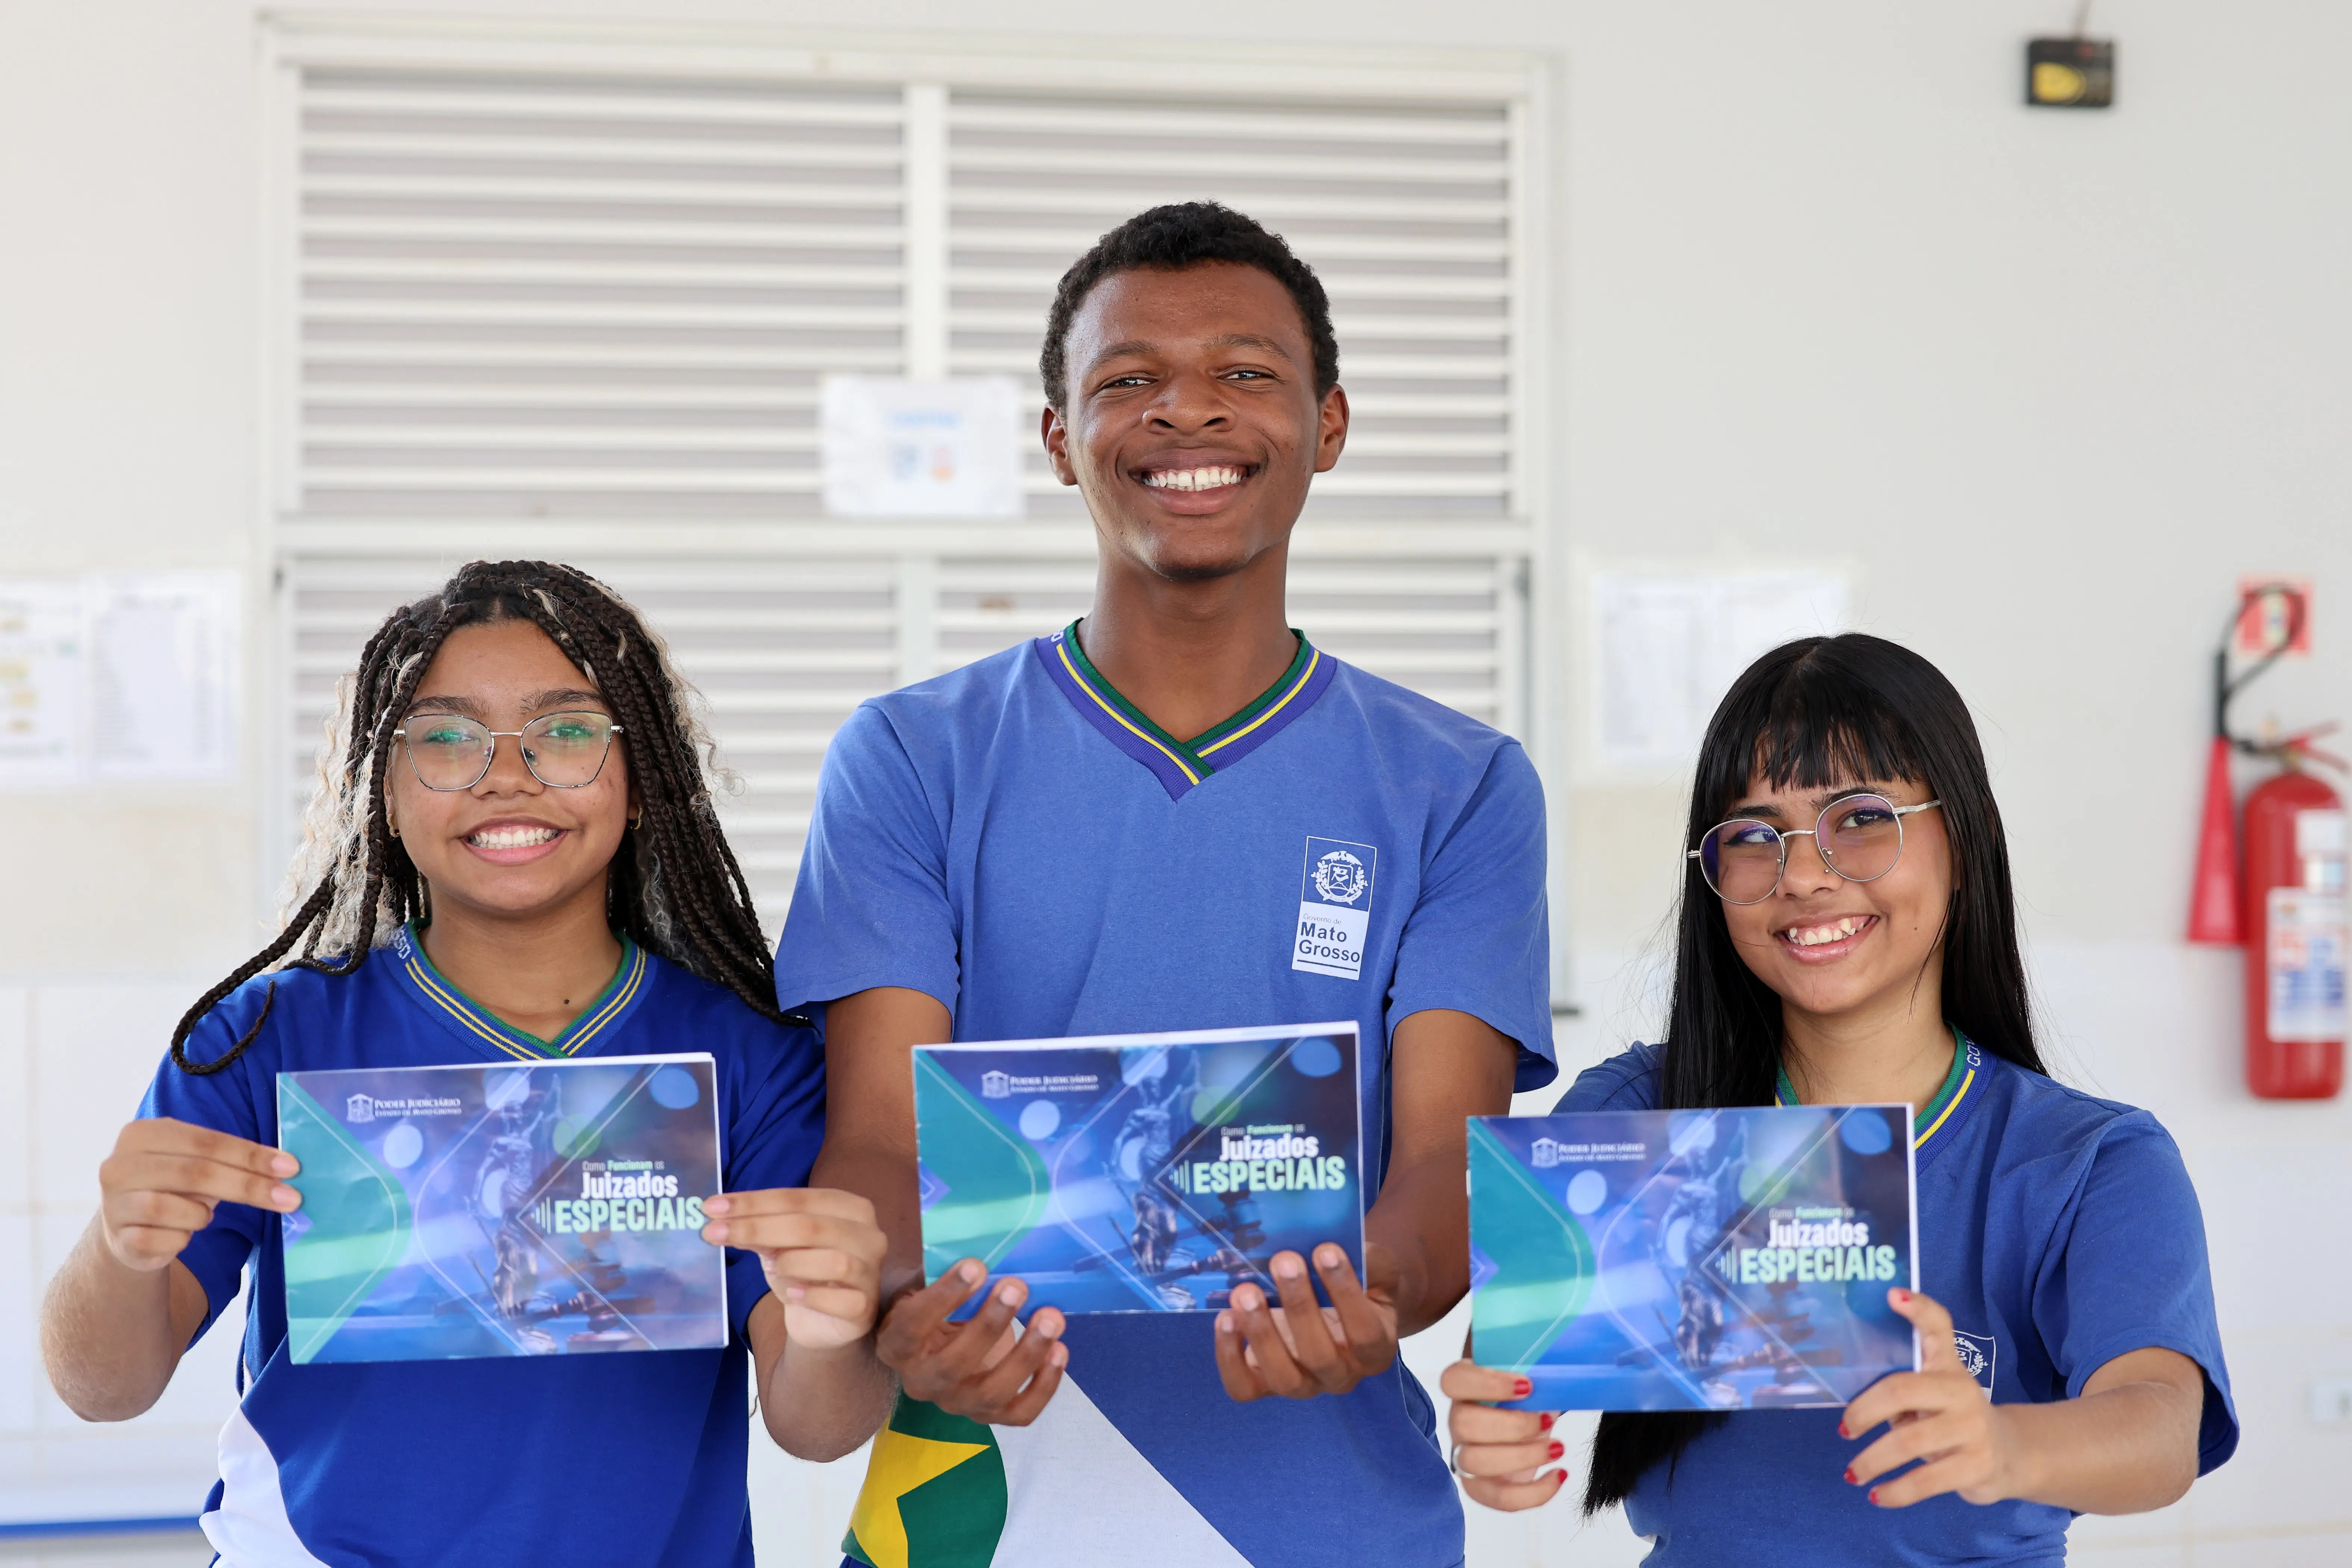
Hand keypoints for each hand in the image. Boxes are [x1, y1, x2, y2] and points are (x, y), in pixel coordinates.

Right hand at [97, 1118, 300, 1272]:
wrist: (128, 1230)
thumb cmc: (172, 1188)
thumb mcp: (195, 1164)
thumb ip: (230, 1160)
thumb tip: (285, 1168)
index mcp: (141, 1134)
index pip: (206, 1141)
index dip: (251, 1155)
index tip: (291, 1167)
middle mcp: (119, 1165)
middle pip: (196, 1173)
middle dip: (249, 1185)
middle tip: (290, 1198)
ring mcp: (113, 1204)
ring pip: (177, 1209)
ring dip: (203, 1215)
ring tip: (203, 1215)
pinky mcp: (118, 1239)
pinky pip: (166, 1240)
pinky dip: (182, 1238)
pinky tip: (179, 1234)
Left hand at [701, 1188, 886, 1351]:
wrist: (823, 1323)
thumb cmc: (804, 1272)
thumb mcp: (778, 1245)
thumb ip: (758, 1230)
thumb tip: (719, 1217)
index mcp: (849, 1207)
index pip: (797, 1198)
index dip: (753, 1202)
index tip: (711, 1208)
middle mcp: (868, 1235)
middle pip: (810, 1226)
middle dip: (756, 1228)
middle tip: (712, 1233)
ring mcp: (871, 1272)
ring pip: (833, 1260)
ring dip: (791, 1263)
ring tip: (772, 1268)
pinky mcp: (865, 1308)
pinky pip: (841, 1300)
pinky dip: (813, 1296)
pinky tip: (794, 1295)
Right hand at [876, 1259, 1065, 1424]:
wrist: (940, 1349)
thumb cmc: (935, 1310)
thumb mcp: (925, 1288)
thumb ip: (943, 1274)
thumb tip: (982, 1253)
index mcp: (897, 1346)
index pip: (913, 1326)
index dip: (943, 1297)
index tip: (976, 1266)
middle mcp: (922, 1383)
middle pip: (952, 1365)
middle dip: (989, 1325)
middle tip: (1017, 1287)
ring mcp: (957, 1404)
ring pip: (991, 1393)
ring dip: (1025, 1355)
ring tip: (1051, 1318)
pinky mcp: (991, 1416)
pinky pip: (1020, 1413)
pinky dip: (1044, 1385)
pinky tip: (1060, 1351)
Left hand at [1213, 1243, 1396, 1401]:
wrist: (1339, 1308)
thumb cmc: (1360, 1286)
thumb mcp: (1377, 1271)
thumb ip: (1369, 1261)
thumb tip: (1332, 1244)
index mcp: (1375, 1349)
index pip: (1364, 1331)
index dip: (1345, 1293)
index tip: (1325, 1250)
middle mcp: (1341, 1376)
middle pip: (1321, 1356)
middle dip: (1299, 1306)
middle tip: (1282, 1261)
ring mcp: (1303, 1385)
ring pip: (1283, 1377)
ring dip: (1262, 1333)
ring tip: (1245, 1291)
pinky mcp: (1265, 1385)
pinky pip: (1244, 1387)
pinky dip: (1229, 1356)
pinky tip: (1225, 1318)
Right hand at [1439, 1360, 1567, 1510]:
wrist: (1527, 1426)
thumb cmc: (1527, 1397)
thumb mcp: (1531, 1374)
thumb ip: (1537, 1365)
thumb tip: (1560, 1372)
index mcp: (1465, 1386)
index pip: (1453, 1380)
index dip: (1487, 1383)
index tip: (1527, 1386)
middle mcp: (1458, 1420)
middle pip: (1463, 1424)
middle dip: (1512, 1425)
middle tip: (1546, 1420)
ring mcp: (1465, 1455)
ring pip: (1475, 1463)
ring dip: (1524, 1457)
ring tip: (1558, 1448)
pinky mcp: (1482, 1487)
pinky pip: (1499, 1499)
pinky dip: (1534, 1492)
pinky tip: (1559, 1474)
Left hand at [1842, 1288, 2017, 1506]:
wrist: (2011, 1455)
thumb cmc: (1953, 1418)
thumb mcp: (1933, 1394)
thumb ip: (1902, 1390)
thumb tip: (1859, 1414)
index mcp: (1947, 1365)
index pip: (1938, 1327)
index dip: (1917, 1308)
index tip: (1892, 1295)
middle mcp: (1961, 1390)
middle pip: (1901, 1389)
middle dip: (1863, 1411)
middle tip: (1843, 1431)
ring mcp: (1972, 1428)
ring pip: (1909, 1441)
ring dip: (1873, 1460)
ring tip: (1852, 1473)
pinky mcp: (1977, 1466)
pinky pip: (1927, 1480)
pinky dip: (1896, 1491)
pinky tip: (1877, 1495)